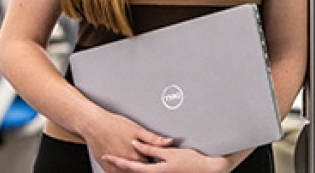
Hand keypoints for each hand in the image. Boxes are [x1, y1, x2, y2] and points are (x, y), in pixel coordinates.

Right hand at [82, 112, 174, 172]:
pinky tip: (126, 165)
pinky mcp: (107, 168)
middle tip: (145, 158)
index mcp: (136, 155)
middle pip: (141, 170)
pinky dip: (123, 171)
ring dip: (134, 169)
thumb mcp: (137, 129)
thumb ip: (153, 139)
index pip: (151, 163)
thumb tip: (168, 142)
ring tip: (134, 158)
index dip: (155, 159)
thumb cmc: (114, 125)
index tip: (158, 158)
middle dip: (146, 165)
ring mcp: (116, 168)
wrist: (94, 125)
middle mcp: (126, 164)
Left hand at [102, 140, 229, 172]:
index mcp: (155, 171)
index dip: (117, 161)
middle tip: (108, 159)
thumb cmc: (192, 161)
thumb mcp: (170, 153)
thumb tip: (136, 145)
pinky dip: (140, 168)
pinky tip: (139, 164)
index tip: (107, 156)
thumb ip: (151, 148)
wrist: (207, 169)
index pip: (131, 166)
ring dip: (130, 167)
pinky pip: (148, 172)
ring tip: (118, 161)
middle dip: (120, 166)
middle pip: (133, 172)